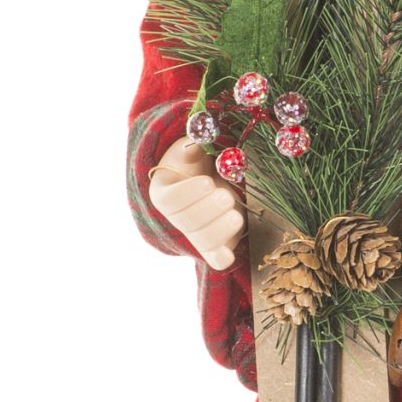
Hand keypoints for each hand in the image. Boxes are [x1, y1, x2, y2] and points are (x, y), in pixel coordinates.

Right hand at [149, 136, 245, 268]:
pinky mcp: (216, 245)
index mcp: (165, 192)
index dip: (188, 194)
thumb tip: (196, 143)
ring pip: (203, 241)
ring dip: (220, 231)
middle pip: (186, 223)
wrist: (212, 177)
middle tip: (226, 197)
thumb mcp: (193, 148)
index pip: (169, 200)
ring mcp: (196, 234)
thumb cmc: (200, 161)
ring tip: (236, 216)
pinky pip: (216, 258)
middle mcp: (177, 218)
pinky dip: (222, 258)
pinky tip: (229, 255)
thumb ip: (193, 145)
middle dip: (208, 211)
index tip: (208, 182)